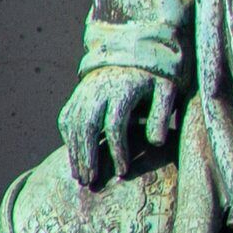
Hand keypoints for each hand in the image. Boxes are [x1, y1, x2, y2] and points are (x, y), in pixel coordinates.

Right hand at [60, 64, 179, 187]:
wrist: (130, 51)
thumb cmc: (153, 77)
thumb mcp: (166, 89)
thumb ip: (161, 114)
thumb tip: (156, 143)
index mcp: (122, 90)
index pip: (115, 125)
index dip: (117, 150)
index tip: (122, 171)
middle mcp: (97, 92)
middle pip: (86, 127)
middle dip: (87, 156)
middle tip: (92, 181)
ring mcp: (83, 94)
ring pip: (72, 126)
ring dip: (74, 153)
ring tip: (81, 178)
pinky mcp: (75, 97)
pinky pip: (66, 120)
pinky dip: (67, 141)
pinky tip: (74, 160)